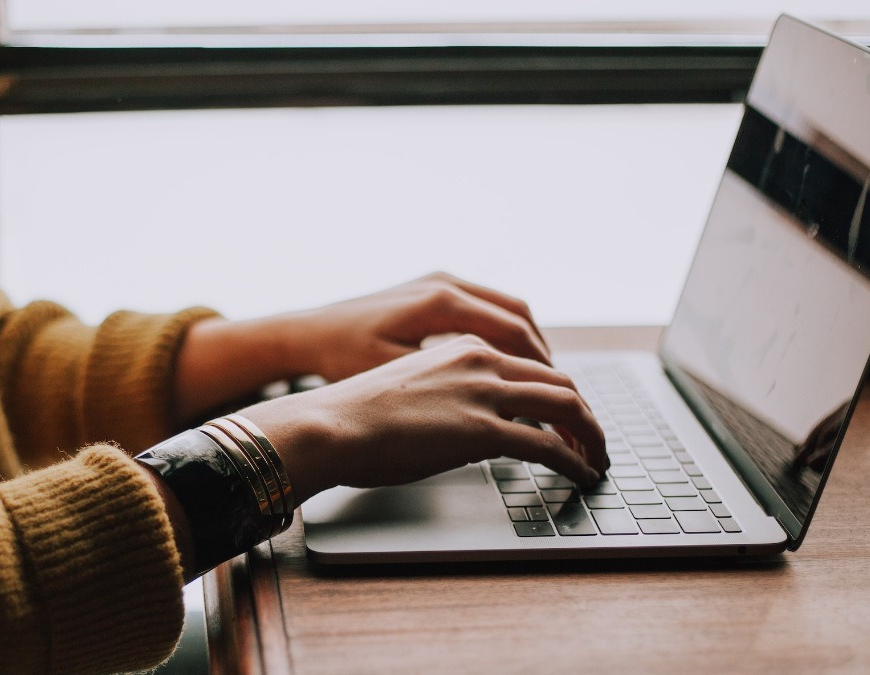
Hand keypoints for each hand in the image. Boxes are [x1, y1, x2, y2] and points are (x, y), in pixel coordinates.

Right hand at [239, 335, 607, 503]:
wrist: (329, 424)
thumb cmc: (355, 415)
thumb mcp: (410, 388)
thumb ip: (447, 394)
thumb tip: (463, 424)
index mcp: (462, 347)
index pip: (530, 364)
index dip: (558, 392)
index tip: (566, 417)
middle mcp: (480, 360)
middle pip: (559, 381)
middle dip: (585, 414)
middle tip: (593, 441)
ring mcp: (483, 393)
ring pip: (566, 406)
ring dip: (591, 436)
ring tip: (596, 460)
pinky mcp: (482, 430)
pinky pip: (549, 445)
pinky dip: (575, 461)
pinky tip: (580, 475)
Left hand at [281, 271, 551, 381]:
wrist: (307, 333)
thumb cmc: (342, 358)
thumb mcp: (395, 377)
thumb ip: (449, 388)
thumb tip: (500, 410)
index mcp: (441, 302)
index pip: (514, 333)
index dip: (543, 370)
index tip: (559, 400)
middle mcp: (445, 284)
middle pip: (519, 317)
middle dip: (544, 358)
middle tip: (562, 395)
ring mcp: (439, 282)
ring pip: (507, 309)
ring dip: (529, 344)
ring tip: (543, 382)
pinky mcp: (432, 288)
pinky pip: (486, 307)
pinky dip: (506, 334)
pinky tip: (508, 364)